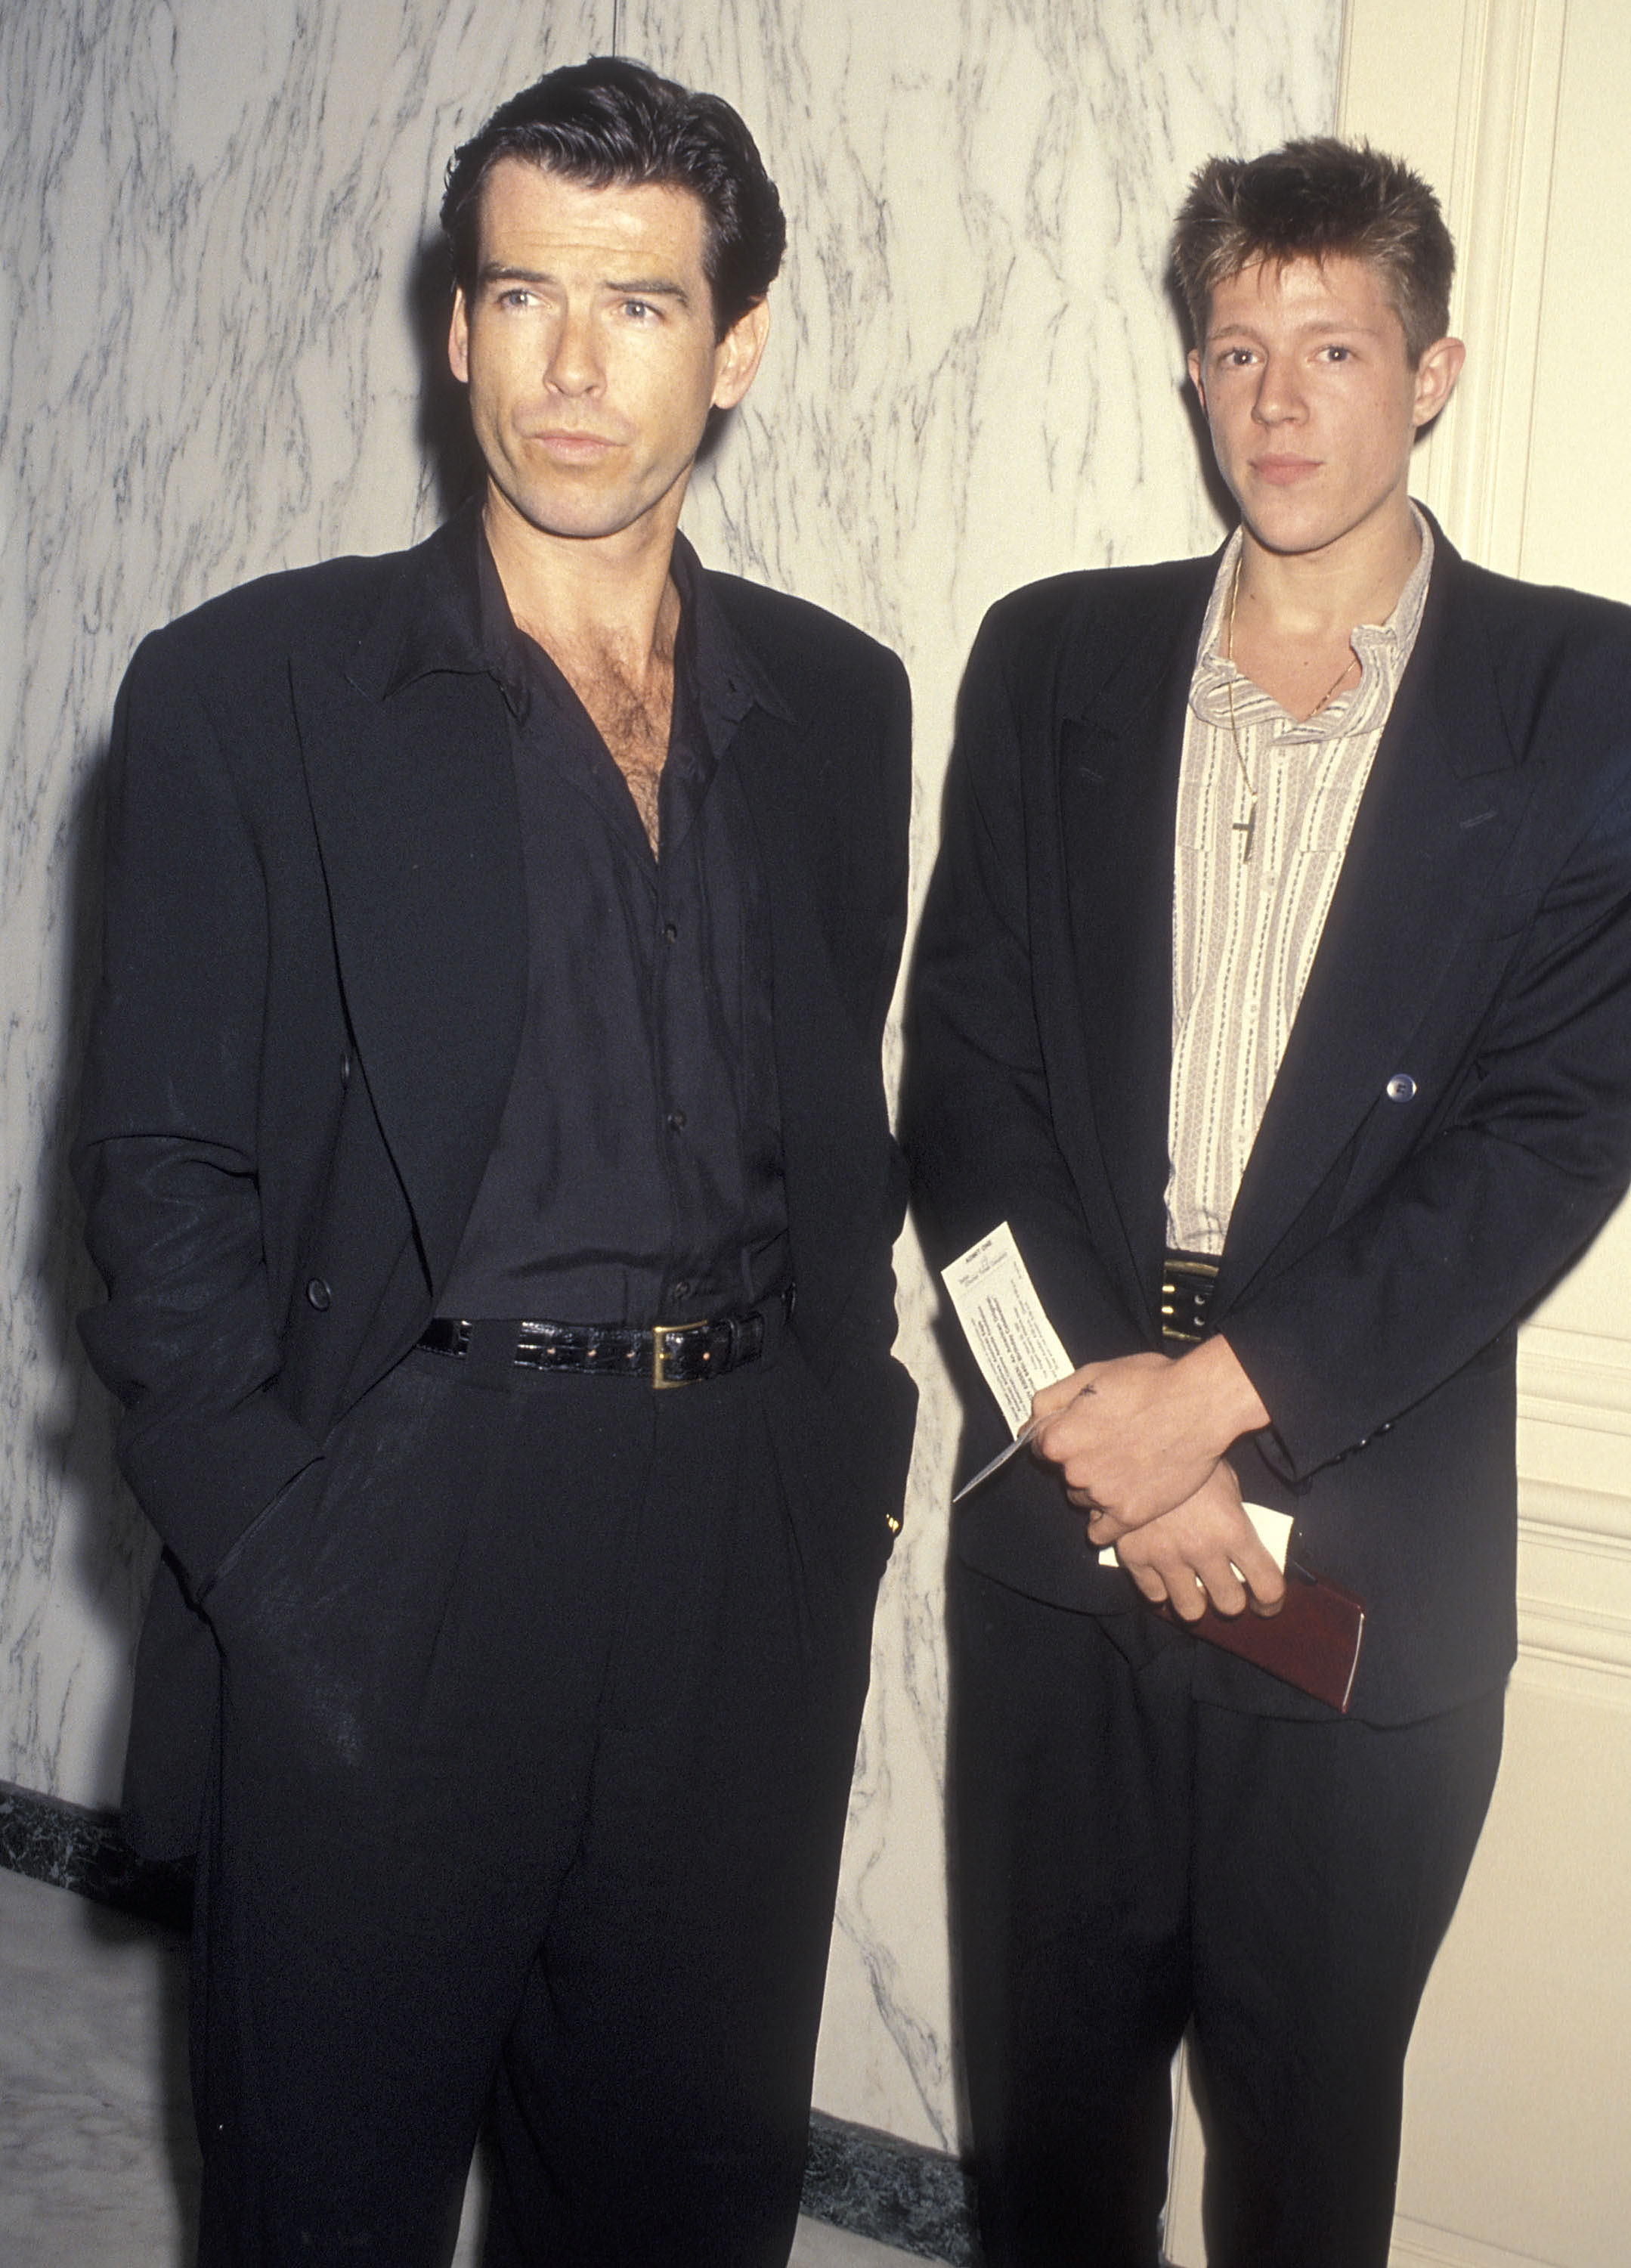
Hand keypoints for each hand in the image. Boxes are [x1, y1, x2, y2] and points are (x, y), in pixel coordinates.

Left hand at [1029, 1336, 1268, 1537]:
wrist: (1199, 1405)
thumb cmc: (1149, 1384)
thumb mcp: (1091, 1375)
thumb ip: (1052, 1400)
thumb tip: (1030, 1422)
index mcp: (1060, 1438)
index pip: (1041, 1446)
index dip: (1063, 1435)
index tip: (1084, 1431)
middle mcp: (1074, 1472)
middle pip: (1065, 1473)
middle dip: (1082, 1461)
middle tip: (1113, 1445)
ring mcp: (1102, 1497)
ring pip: (1084, 1498)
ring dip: (1097, 1487)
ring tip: (1129, 1466)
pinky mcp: (1129, 1516)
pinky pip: (1101, 1532)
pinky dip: (1105, 1522)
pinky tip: (1119, 1505)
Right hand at [1111, 1463, 1285, 1621]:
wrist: (1135, 1439)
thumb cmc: (1188, 1455)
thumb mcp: (1225, 1480)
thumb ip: (1236, 1517)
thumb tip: (1245, 1546)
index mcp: (1233, 1529)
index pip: (1268, 1586)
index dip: (1272, 1603)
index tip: (1266, 1605)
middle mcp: (1203, 1549)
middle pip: (1230, 1605)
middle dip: (1231, 1600)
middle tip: (1225, 1590)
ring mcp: (1166, 1556)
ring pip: (1191, 1610)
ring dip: (1196, 1601)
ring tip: (1193, 1587)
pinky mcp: (1134, 1556)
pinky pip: (1154, 1595)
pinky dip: (1160, 1588)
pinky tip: (1163, 1572)